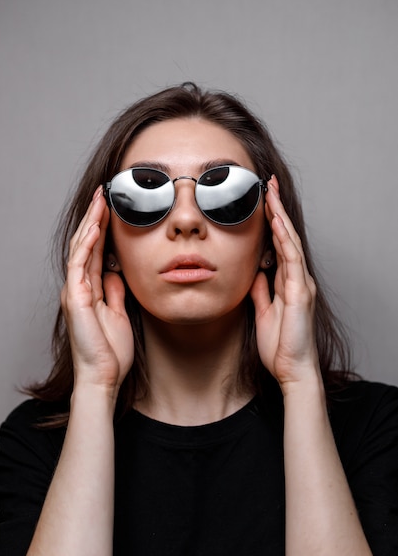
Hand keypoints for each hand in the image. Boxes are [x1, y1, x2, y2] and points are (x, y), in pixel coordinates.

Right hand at [61, 188, 133, 396]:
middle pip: (85, 243)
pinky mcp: (76, 298)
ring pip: (80, 248)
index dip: (102, 228)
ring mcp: (75, 291)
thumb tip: (117, 272)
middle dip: (95, 217)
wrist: (102, 376)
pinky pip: (79, 265)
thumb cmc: (110, 351)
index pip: (95, 250)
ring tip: (101, 200)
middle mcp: (79, 286)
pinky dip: (87, 244)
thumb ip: (115, 291)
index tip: (113, 207)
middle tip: (105, 193)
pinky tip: (96, 226)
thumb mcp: (118, 313)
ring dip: (91, 222)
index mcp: (90, 289)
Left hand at [250, 176, 319, 388]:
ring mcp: (301, 284)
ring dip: (280, 216)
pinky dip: (285, 239)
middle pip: (286, 237)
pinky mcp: (301, 293)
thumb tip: (253, 273)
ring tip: (270, 193)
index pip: (278, 245)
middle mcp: (297, 279)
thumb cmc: (280, 346)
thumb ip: (261, 291)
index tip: (261, 201)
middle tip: (268, 184)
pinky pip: (292, 260)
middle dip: (277, 210)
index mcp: (287, 283)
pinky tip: (277, 222)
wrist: (293, 370)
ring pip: (290, 242)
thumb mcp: (264, 312)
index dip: (271, 222)